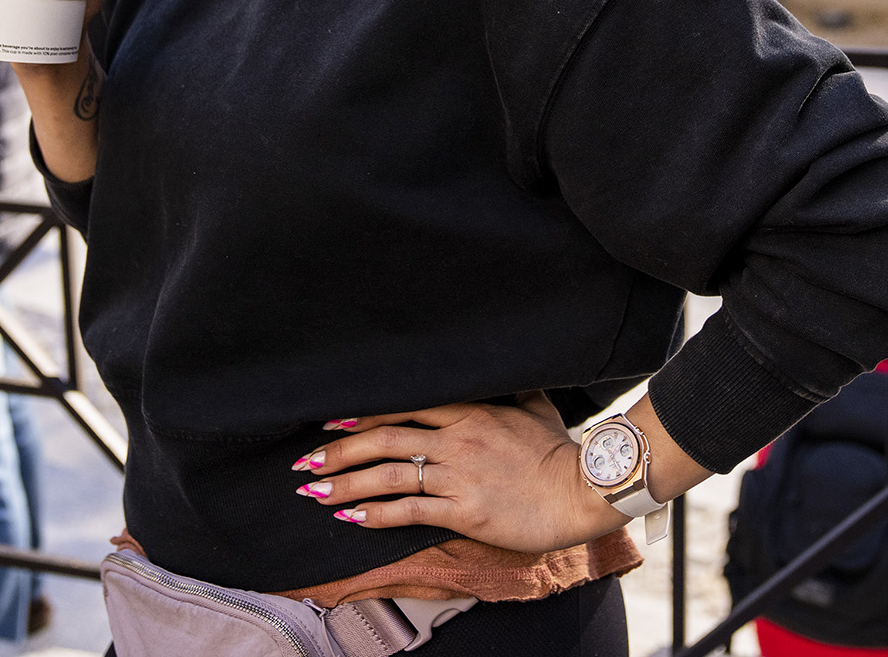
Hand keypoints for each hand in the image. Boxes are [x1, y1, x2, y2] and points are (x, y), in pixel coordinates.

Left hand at [288, 394, 627, 553]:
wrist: (581, 491)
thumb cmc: (559, 452)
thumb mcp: (534, 408)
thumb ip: (511, 391)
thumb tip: (505, 371)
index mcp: (469, 412)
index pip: (402, 405)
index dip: (361, 414)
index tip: (330, 422)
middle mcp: (457, 439)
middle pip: (383, 438)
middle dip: (338, 450)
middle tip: (306, 460)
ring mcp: (458, 475)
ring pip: (387, 475)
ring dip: (344, 483)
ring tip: (314, 490)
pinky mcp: (463, 510)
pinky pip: (408, 510)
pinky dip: (374, 514)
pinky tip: (350, 517)